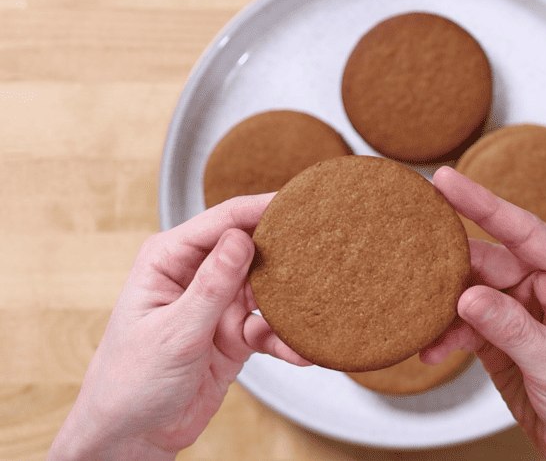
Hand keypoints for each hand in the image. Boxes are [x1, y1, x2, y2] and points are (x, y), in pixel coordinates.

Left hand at [49, 195, 309, 460]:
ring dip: (290, 303)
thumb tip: (241, 238)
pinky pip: (270, 329)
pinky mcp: (235, 334)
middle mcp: (197, 275)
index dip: (260, 209)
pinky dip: (286, 340)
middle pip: (252, 249)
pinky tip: (300, 351)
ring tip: (315, 308)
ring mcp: (218, 305)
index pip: (222, 221)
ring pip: (267, 290)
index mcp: (170, 260)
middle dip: (285, 254)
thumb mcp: (174, 331)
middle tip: (322, 251)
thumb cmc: (130, 381)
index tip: (296, 204)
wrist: (132, 435)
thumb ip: (211, 285)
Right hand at [421, 168, 545, 460]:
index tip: (445, 179)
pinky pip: (466, 324)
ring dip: (444, 309)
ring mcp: (524, 311)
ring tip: (420, 320)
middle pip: (488, 260)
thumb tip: (468, 296)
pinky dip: (447, 336)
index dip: (481, 202)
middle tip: (411, 260)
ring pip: (471, 292)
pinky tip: (432, 349)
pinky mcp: (504, 337)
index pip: (523, 230)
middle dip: (450, 266)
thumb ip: (511, 328)